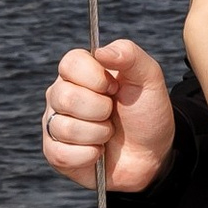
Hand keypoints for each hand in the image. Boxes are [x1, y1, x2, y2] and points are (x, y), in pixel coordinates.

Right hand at [42, 40, 175, 191]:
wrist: (153, 153)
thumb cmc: (146, 112)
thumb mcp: (148, 78)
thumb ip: (129, 55)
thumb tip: (101, 51)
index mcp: (78, 72)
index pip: (70, 63)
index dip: (96, 78)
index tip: (114, 88)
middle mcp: (60, 95)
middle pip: (65, 97)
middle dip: (100, 110)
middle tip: (112, 114)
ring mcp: (55, 124)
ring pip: (64, 128)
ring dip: (98, 134)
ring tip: (108, 134)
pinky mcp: (55, 153)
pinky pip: (61, 154)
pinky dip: (89, 155)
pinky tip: (99, 152)